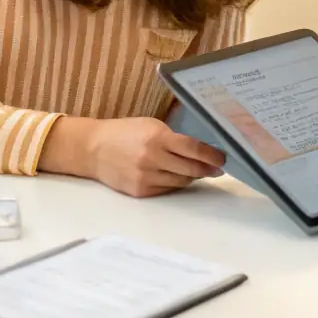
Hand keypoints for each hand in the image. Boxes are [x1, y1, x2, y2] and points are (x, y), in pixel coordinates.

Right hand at [42, 116, 225, 198]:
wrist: (94, 149)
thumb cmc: (126, 132)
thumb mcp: (151, 126)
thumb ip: (174, 138)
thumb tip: (201, 150)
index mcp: (157, 138)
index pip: (193, 148)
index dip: (211, 155)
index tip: (223, 158)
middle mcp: (152, 159)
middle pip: (191, 169)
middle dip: (208, 169)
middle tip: (218, 167)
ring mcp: (146, 177)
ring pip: (181, 181)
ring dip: (193, 176)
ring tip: (199, 170)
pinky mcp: (140, 191)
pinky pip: (167, 189)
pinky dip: (175, 183)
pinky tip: (177, 175)